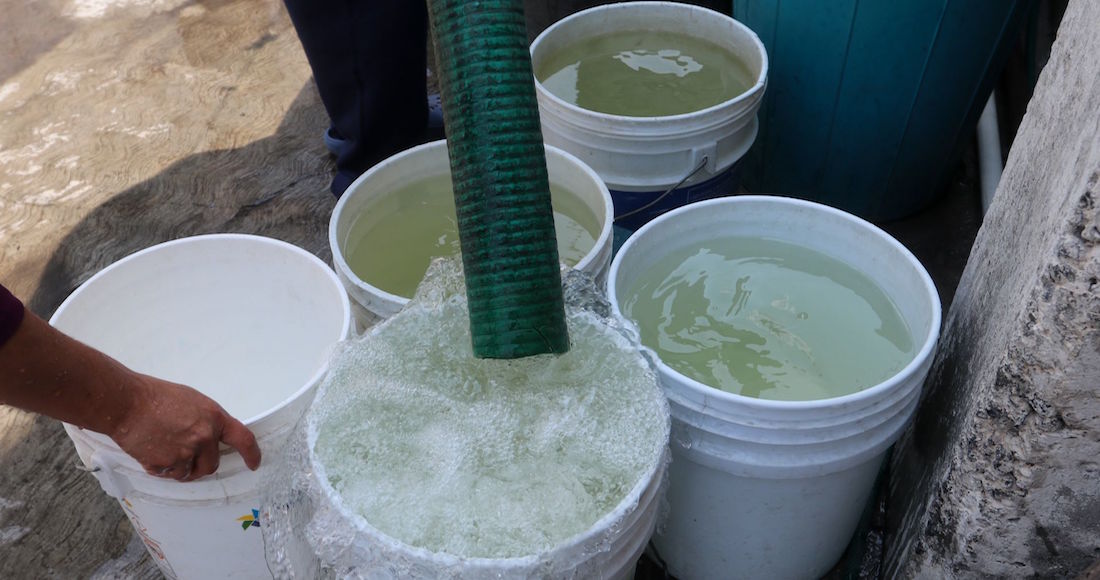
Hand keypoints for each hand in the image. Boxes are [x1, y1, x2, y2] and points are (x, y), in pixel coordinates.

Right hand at [108, 372, 261, 481]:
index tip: (254, 464)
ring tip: (162, 448)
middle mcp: (204, 437)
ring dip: (179, 468)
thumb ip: (206, 420)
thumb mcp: (192, 402)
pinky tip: (150, 451)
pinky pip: (168, 474)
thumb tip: (211, 436)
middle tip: (184, 455)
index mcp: (214, 418)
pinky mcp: (166, 464)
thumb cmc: (156, 397)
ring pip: (188, 473)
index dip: (251, 454)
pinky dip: (161, 468)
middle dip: (200, 465)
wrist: (126, 403)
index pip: (243, 439)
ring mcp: (186, 452)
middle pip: (211, 465)